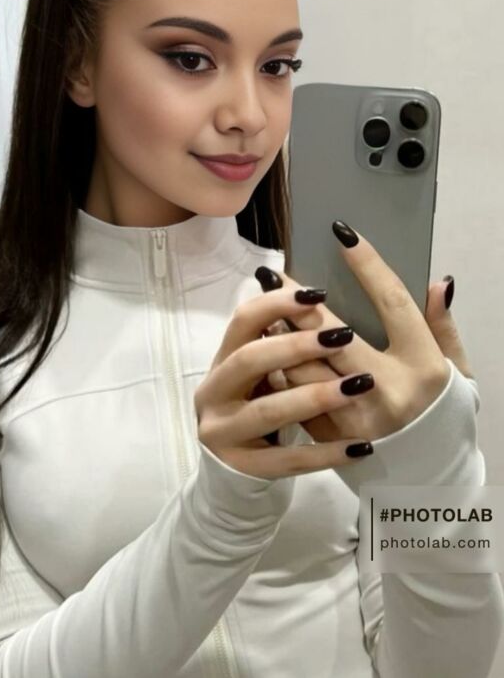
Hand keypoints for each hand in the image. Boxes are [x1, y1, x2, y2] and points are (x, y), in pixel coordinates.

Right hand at [194, 283, 375, 480]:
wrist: (230, 467)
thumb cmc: (257, 403)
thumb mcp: (262, 369)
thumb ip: (279, 337)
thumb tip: (311, 294)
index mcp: (222, 359)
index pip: (242, 321)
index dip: (276, 304)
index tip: (318, 293)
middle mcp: (214, 392)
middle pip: (248, 360)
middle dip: (295, 345)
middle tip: (342, 336)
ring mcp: (223, 431)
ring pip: (267, 411)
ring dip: (313, 396)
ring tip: (358, 386)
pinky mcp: (243, 467)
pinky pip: (288, 460)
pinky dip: (325, 453)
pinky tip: (362, 447)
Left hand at [261, 221, 474, 442]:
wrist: (424, 483)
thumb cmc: (440, 417)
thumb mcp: (456, 372)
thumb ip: (443, 327)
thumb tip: (437, 282)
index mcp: (423, 369)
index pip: (392, 303)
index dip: (367, 265)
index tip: (343, 233)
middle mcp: (385, 392)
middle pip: (332, 332)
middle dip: (300, 298)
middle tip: (275, 271)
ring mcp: (351, 417)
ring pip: (302, 363)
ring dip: (278, 329)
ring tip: (262, 302)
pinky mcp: (325, 436)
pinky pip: (290, 392)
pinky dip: (275, 364)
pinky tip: (263, 341)